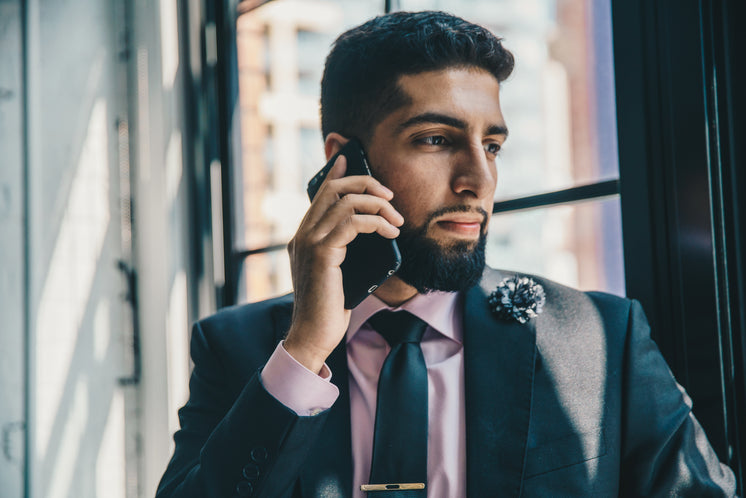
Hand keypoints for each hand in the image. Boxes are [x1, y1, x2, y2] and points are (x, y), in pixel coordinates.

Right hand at [284, 156, 403, 373]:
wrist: (312, 335)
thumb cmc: (329, 308)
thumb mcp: (338, 272)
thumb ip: (343, 250)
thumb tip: (369, 231)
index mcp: (303, 237)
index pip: (321, 194)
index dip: (338, 173)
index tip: (353, 160)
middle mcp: (302, 234)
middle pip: (334, 189)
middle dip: (366, 184)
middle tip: (390, 196)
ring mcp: (309, 242)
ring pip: (345, 202)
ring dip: (378, 205)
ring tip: (397, 220)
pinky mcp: (322, 253)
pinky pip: (352, 222)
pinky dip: (376, 223)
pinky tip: (391, 233)